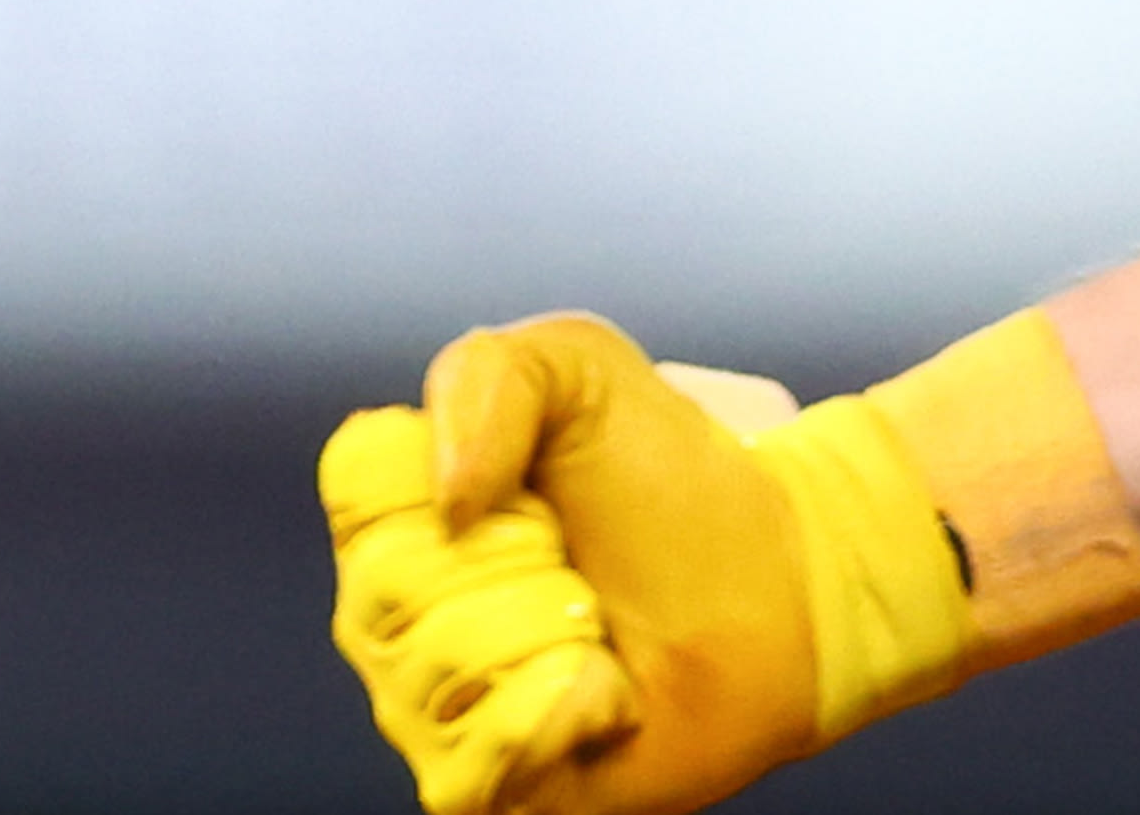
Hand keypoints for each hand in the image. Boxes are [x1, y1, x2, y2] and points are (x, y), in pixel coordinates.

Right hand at [319, 315, 845, 814]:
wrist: (777, 583)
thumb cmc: (675, 480)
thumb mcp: (581, 367)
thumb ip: (484, 374)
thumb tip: (448, 505)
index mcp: (397, 513)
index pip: (362, 484)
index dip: (458, 462)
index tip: (531, 477)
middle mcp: (391, 616)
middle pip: (391, 579)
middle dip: (517, 554)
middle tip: (577, 556)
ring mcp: (428, 708)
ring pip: (439, 665)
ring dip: (550, 629)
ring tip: (598, 623)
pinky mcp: (480, 785)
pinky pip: (478, 759)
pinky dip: (569, 709)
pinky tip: (609, 690)